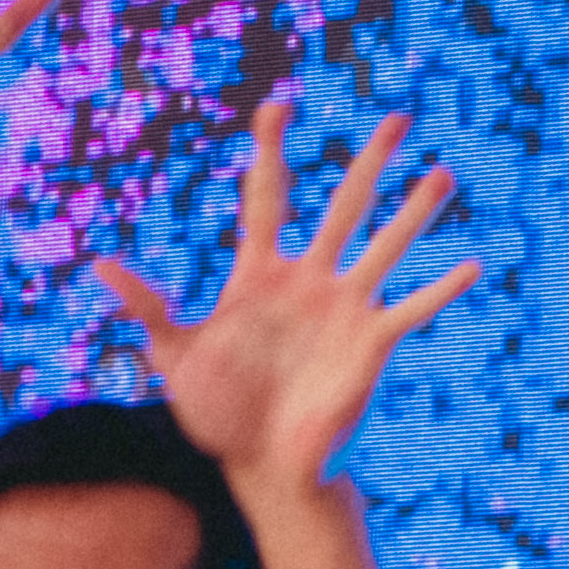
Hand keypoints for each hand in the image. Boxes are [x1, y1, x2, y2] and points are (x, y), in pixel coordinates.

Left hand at [91, 92, 473, 492]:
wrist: (259, 463)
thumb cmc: (216, 412)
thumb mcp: (175, 356)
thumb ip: (147, 308)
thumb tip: (98, 264)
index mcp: (260, 275)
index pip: (267, 198)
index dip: (271, 152)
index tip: (276, 106)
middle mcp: (309, 280)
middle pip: (344, 207)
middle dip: (370, 163)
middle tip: (398, 118)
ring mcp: (344, 308)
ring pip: (385, 246)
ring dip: (415, 213)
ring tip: (442, 174)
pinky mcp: (370, 343)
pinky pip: (411, 310)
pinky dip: (439, 290)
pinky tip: (470, 264)